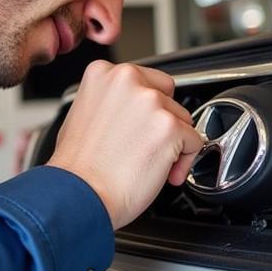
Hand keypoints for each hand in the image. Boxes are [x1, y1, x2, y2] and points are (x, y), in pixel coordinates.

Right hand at [47, 61, 202, 229]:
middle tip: (147, 147)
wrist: (80, 196)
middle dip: (162, 122)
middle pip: (167, 96)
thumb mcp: (81, 116)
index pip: (145, 82)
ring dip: (173, 143)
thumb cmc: (77, 169)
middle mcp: (127, 80)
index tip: (140, 130)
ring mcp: (150, 101)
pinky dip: (184, 161)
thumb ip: (109, 103)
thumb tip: (129, 111)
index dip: (146, 111)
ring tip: (150, 164)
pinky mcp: (169, 126)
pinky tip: (161, 173)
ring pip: (183, 119)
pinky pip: (194, 142)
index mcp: (103, 74)